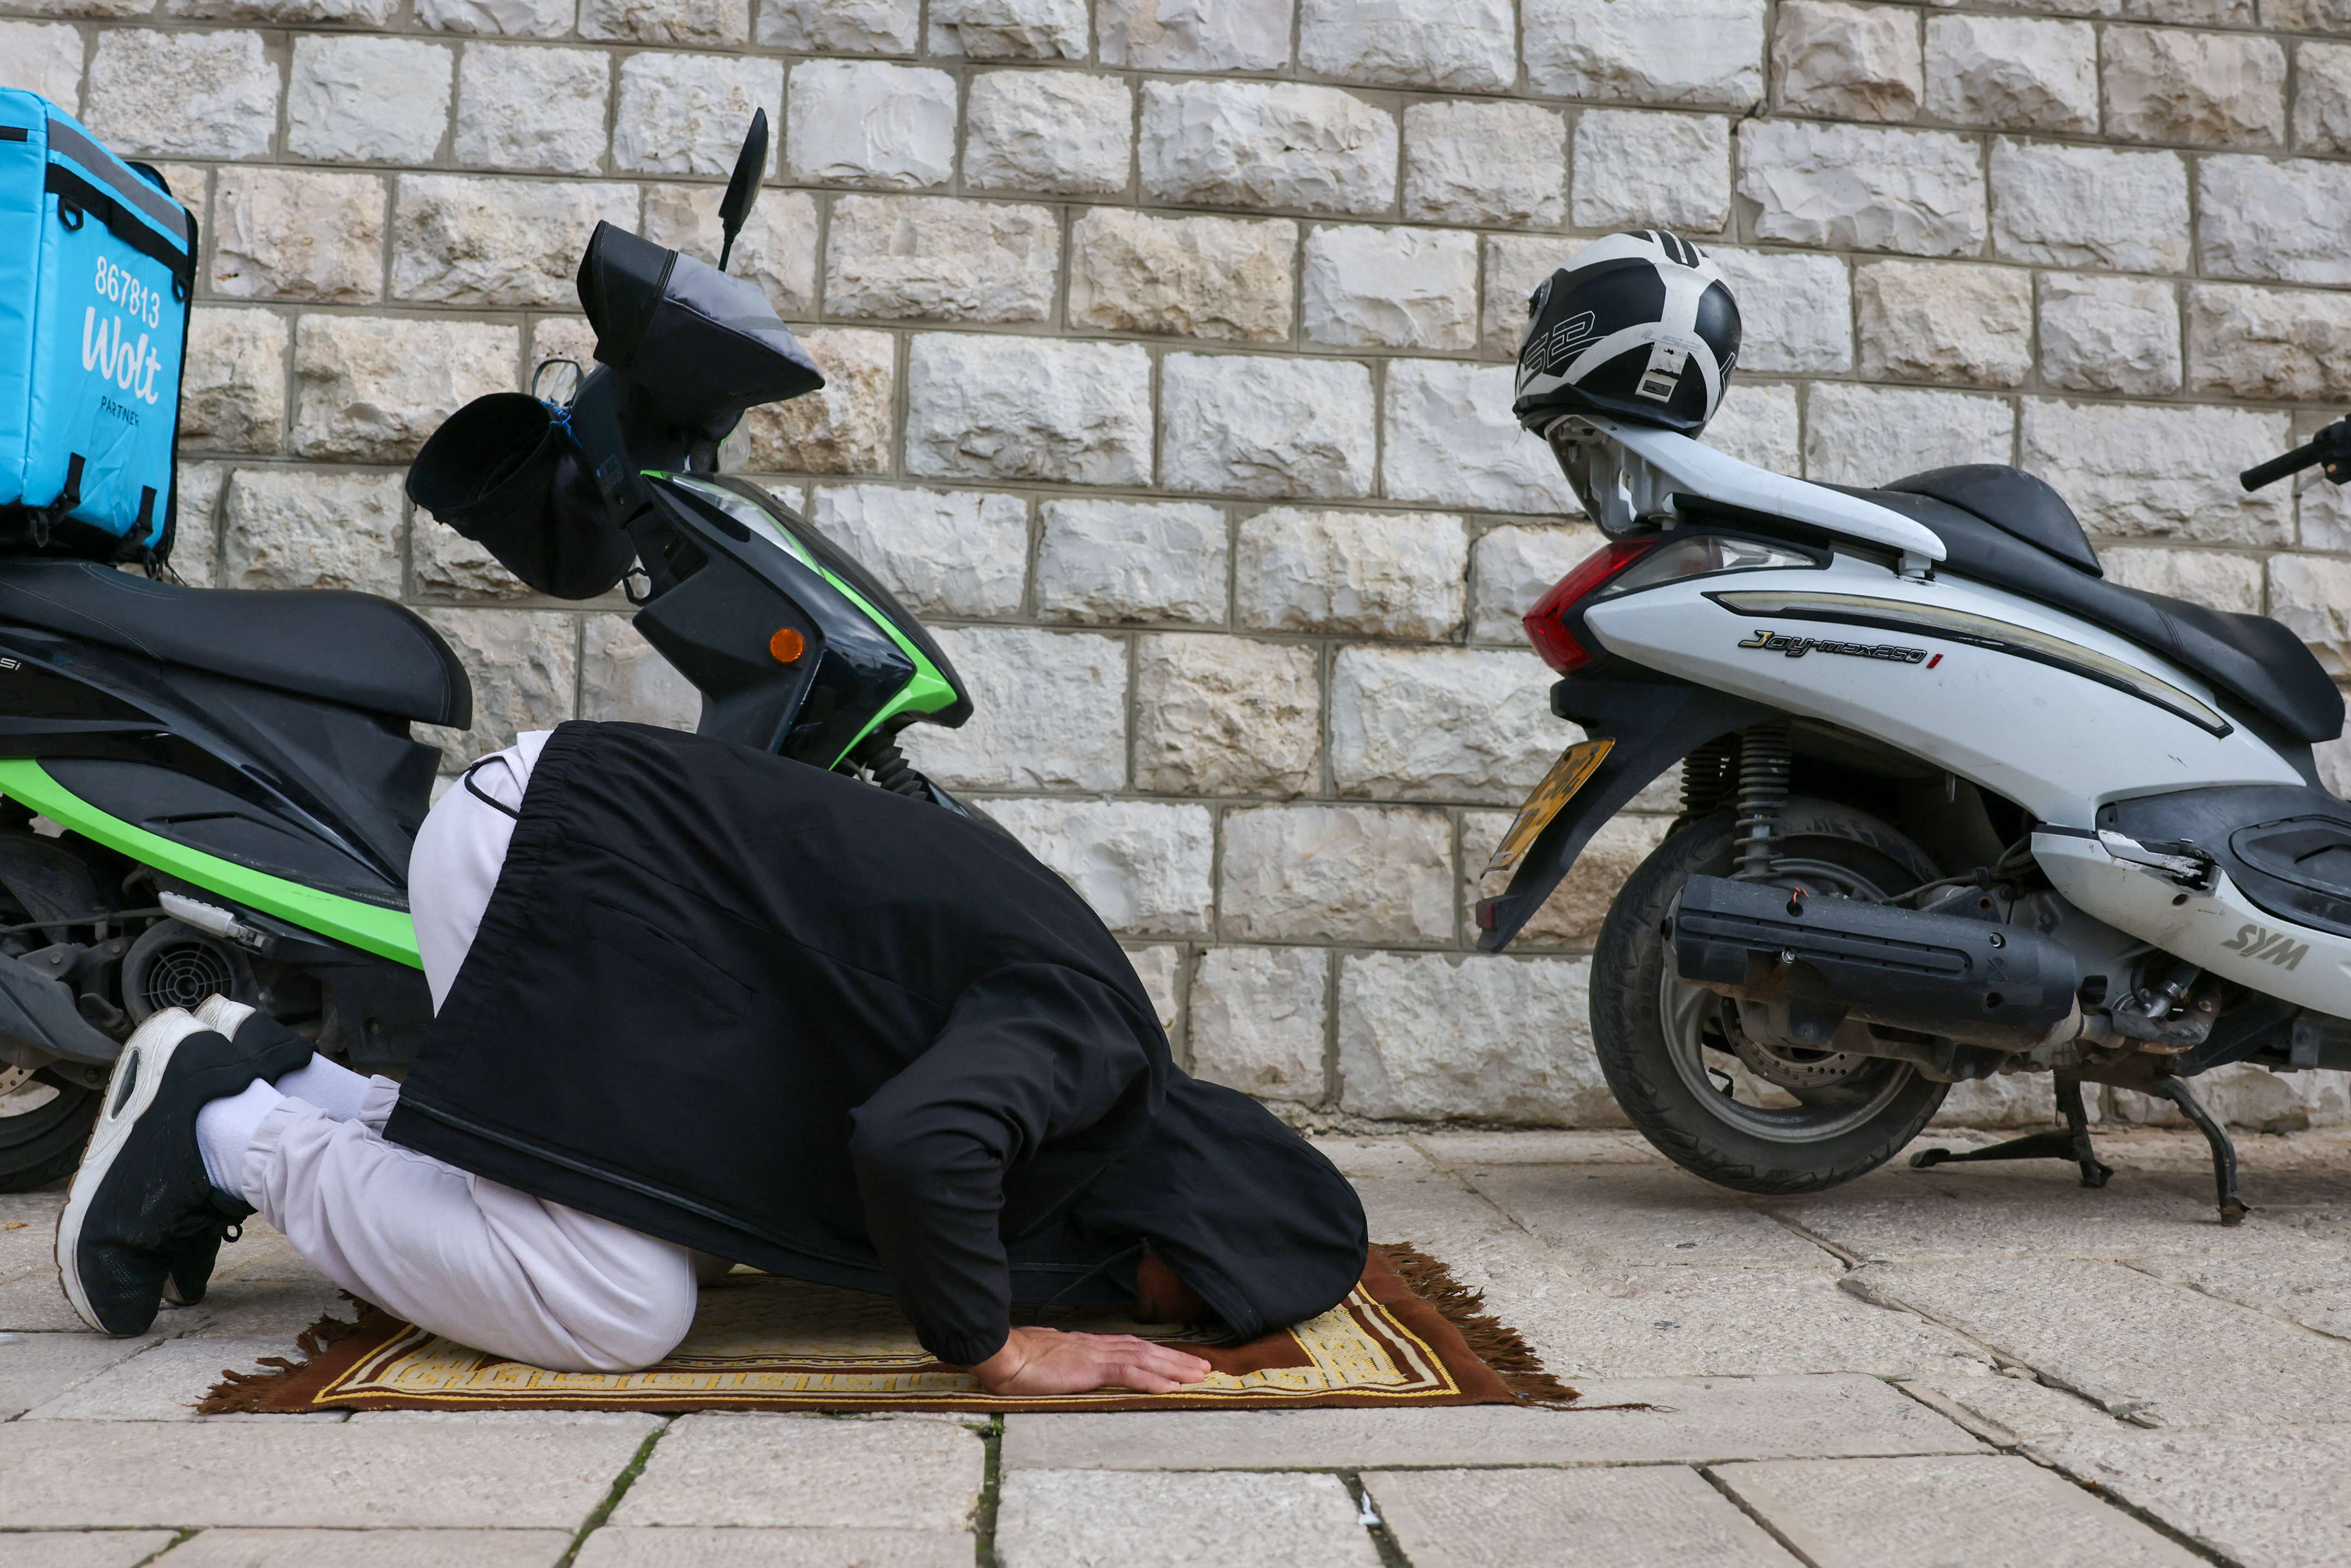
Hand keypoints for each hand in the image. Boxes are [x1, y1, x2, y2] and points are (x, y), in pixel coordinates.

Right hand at [968, 1325, 1211, 1395]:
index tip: (1179, 1359)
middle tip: (1204, 1365)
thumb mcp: (1052, 1362)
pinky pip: (1129, 1373)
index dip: (1158, 1353)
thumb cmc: (1021, 1360)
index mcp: (1090, 1346)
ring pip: (1145, 1358)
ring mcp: (1097, 1355)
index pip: (1132, 1347)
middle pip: (1147, 1349)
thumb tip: (1075, 1370)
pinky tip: (1171, 1385)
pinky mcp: (1092, 1368)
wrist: (1005, 1354)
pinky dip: (1153, 1379)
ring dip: (1175, 1366)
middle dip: (1177, 1357)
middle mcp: (1099, 1346)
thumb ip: (1069, 1365)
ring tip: (1198, 1374)